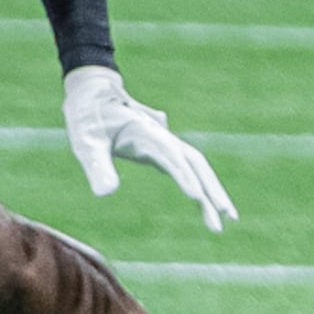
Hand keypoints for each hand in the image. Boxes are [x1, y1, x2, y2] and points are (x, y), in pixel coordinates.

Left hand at [60, 65, 234, 230]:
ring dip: (212, 190)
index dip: (183, 175)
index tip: (195, 196)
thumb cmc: (88, 117)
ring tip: (228, 219)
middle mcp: (161, 137)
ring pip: (196, 166)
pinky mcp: (162, 150)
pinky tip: (206, 207)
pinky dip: (199, 187)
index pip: (170, 156)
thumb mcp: (85, 141)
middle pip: (195, 163)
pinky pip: (187, 169)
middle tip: (227, 216)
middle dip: (212, 188)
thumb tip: (106, 193)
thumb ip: (97, 165)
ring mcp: (164, 143)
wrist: (93, 94)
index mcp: (145, 132)